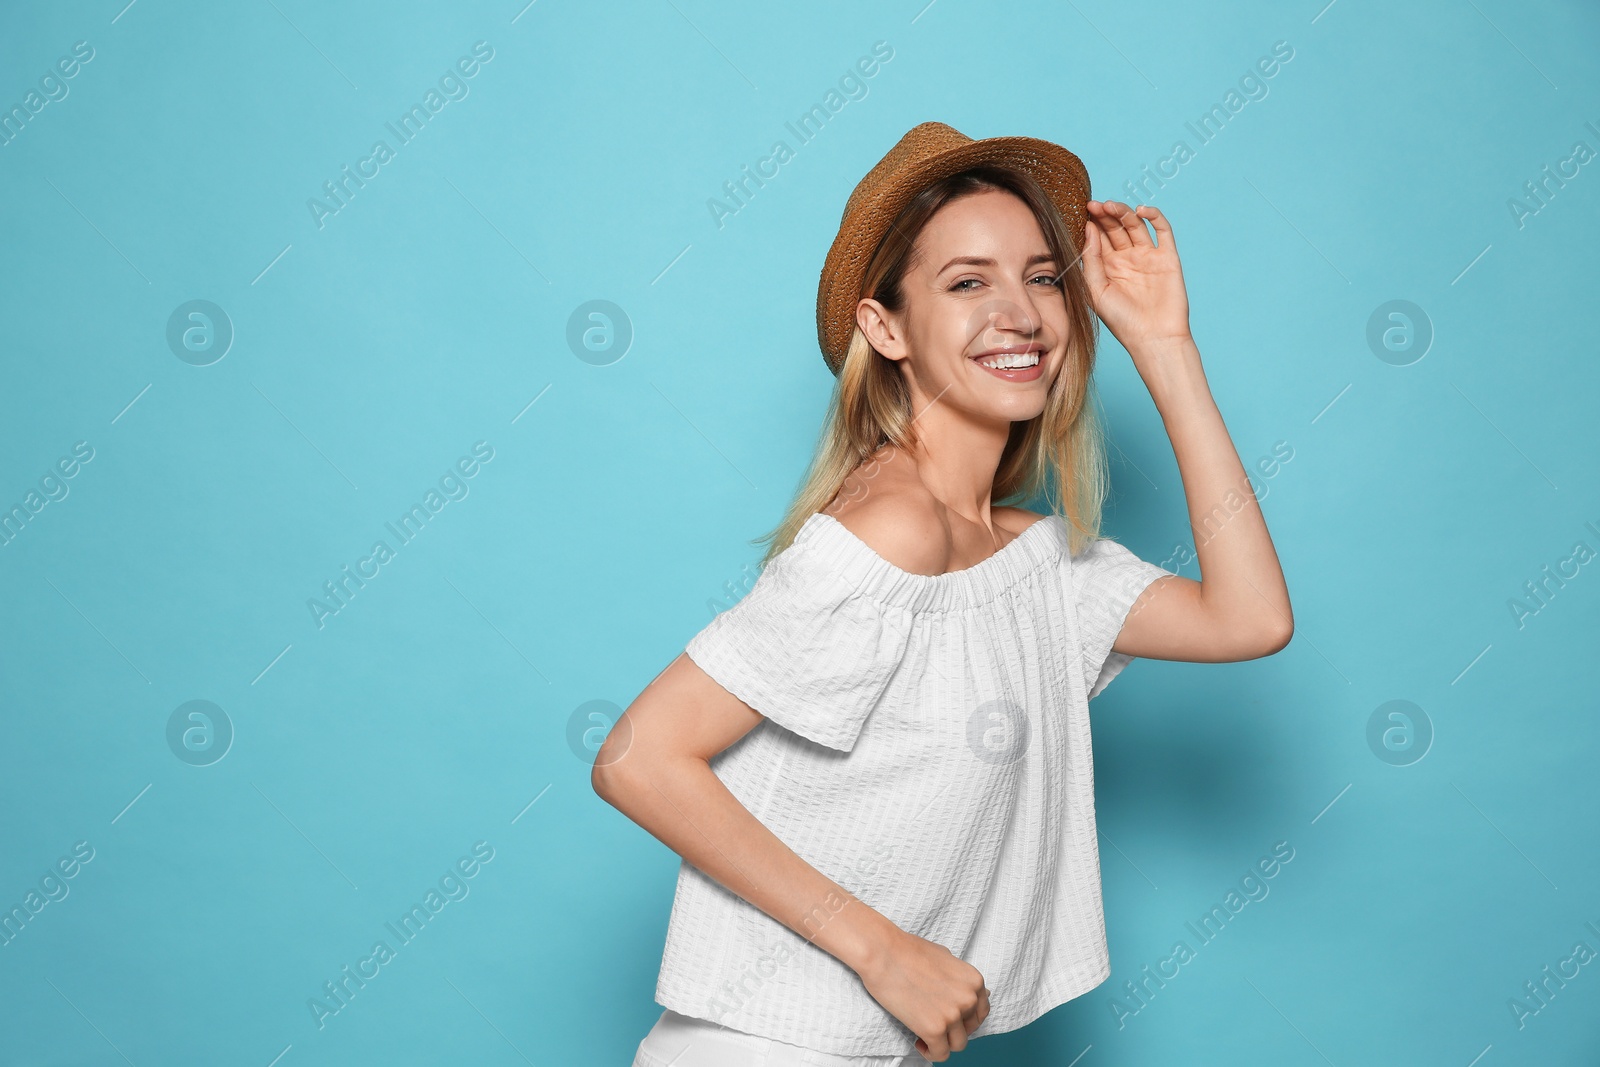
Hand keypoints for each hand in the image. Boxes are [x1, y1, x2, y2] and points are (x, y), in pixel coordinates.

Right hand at [854, 927, 989, 1061]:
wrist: (883, 953)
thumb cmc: (908, 951)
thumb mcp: (945, 957)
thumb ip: (960, 978)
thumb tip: (974, 993)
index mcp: (974, 981)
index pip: (981, 1012)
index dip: (966, 1018)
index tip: (952, 1019)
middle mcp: (969, 999)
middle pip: (970, 1029)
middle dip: (954, 1030)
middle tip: (935, 1024)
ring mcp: (953, 1015)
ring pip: (957, 1045)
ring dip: (943, 1042)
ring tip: (925, 1035)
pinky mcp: (934, 1030)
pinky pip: (940, 1054)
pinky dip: (930, 1052)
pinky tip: (919, 1042)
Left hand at [1081, 200, 1191, 353]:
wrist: (1153, 338)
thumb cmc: (1122, 321)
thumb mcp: (1096, 291)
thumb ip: (1091, 260)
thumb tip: (1089, 229)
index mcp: (1108, 267)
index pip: (1098, 238)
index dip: (1091, 223)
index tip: (1081, 211)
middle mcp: (1127, 259)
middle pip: (1115, 228)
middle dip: (1104, 215)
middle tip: (1093, 205)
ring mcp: (1148, 256)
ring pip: (1135, 225)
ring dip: (1123, 212)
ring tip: (1110, 206)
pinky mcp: (1168, 257)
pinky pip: (1163, 230)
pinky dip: (1154, 216)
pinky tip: (1141, 211)